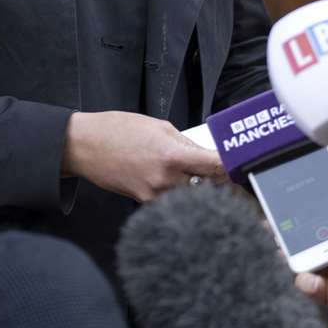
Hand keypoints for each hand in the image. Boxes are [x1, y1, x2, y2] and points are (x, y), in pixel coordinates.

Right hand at [62, 111, 225, 201]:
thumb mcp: (156, 126)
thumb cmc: (115, 130)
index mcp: (172, 155)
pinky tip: (180, 187)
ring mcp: (154, 195)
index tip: (244, 169)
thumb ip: (185, 142)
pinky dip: (179, 195)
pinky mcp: (143, 202)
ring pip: (190, 198)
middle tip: (234, 182)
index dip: (234, 169)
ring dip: (200, 191)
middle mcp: (166, 180)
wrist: (83, 146)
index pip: (215, 167)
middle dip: (220, 183)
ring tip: (204, 182)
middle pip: (207, 187)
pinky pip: (171, 202)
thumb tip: (206, 155)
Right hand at [294, 156, 327, 327]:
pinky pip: (311, 285)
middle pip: (312, 230)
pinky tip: (310, 278)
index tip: (292, 189)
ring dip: (291, 250)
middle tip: (274, 218)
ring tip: (281, 243)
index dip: (311, 199)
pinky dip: (306, 281)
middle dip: (291, 224)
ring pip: (306, 255)